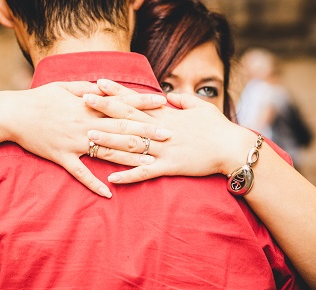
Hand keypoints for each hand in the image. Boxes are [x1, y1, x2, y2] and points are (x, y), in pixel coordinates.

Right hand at [1, 81, 167, 196]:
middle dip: (146, 133)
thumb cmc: (39, 98)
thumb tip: (106, 86)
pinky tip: (109, 194)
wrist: (13, 114)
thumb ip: (88, 89)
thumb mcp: (64, 87)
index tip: (164, 104)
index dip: (143, 105)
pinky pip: (81, 174)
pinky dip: (94, 185)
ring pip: (106, 153)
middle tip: (169, 136)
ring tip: (150, 164)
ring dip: (129, 159)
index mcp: (87, 106)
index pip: (121, 105)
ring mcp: (74, 143)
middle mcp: (84, 125)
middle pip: (121, 130)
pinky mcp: (62, 158)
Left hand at [83, 80, 256, 182]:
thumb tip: (168, 96)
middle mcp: (161, 130)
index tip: (98, 83)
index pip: (135, 100)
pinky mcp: (170, 167)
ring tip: (88, 138)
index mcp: (166, 115)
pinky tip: (112, 179)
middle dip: (104, 109)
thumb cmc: (218, 126)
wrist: (232, 148)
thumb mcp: (199, 107)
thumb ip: (181, 101)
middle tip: (83, 102)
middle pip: (127, 118)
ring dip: (109, 142)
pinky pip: (145, 173)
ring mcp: (164, 149)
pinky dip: (128, 176)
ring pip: (131, 145)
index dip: (116, 92)